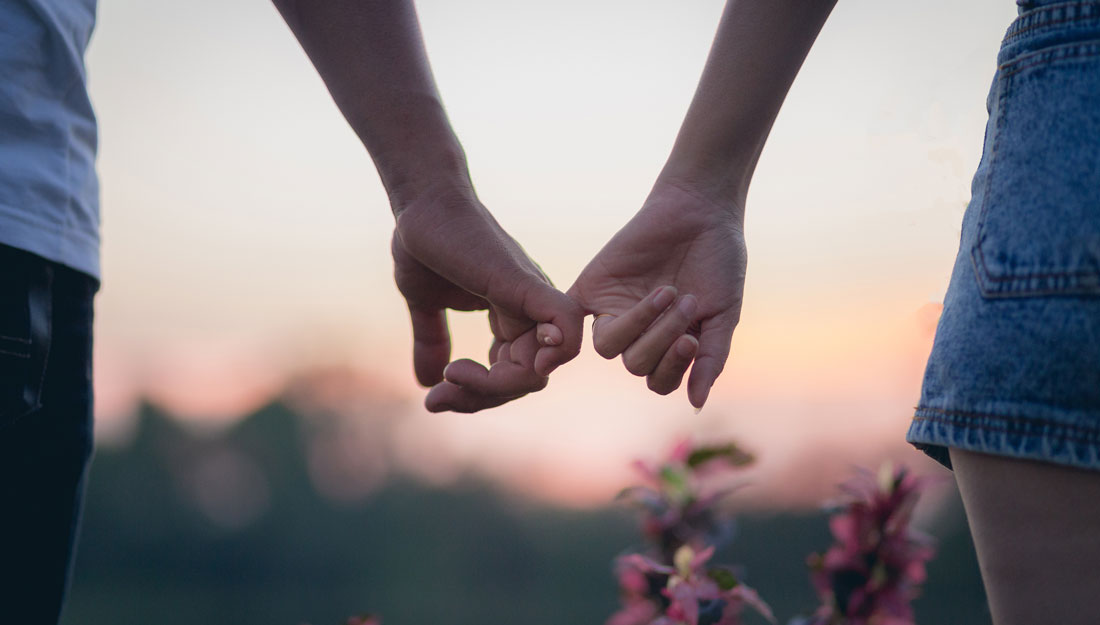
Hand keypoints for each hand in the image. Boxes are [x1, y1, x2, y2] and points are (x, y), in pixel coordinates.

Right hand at [392, 185, 582, 412]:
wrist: (421, 203)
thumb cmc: (425, 244)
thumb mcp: (426, 304)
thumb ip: (432, 341)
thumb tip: (426, 383)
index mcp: (511, 318)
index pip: (513, 376)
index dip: (477, 395)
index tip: (436, 397)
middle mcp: (529, 312)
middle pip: (528, 380)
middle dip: (482, 398)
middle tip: (439, 399)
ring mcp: (531, 298)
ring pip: (541, 367)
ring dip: (493, 387)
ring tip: (450, 377)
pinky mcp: (526, 283)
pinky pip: (564, 323)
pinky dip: (553, 351)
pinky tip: (501, 366)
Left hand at [567, 179, 746, 407]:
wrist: (700, 210)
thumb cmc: (718, 261)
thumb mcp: (723, 312)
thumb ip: (711, 358)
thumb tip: (696, 405)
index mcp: (669, 345)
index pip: (659, 380)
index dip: (673, 368)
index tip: (692, 340)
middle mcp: (639, 334)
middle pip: (635, 364)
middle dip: (662, 338)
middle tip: (686, 302)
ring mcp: (613, 311)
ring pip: (607, 347)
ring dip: (640, 325)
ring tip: (666, 292)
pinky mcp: (591, 288)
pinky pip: (569, 316)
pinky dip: (563, 328)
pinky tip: (579, 331)